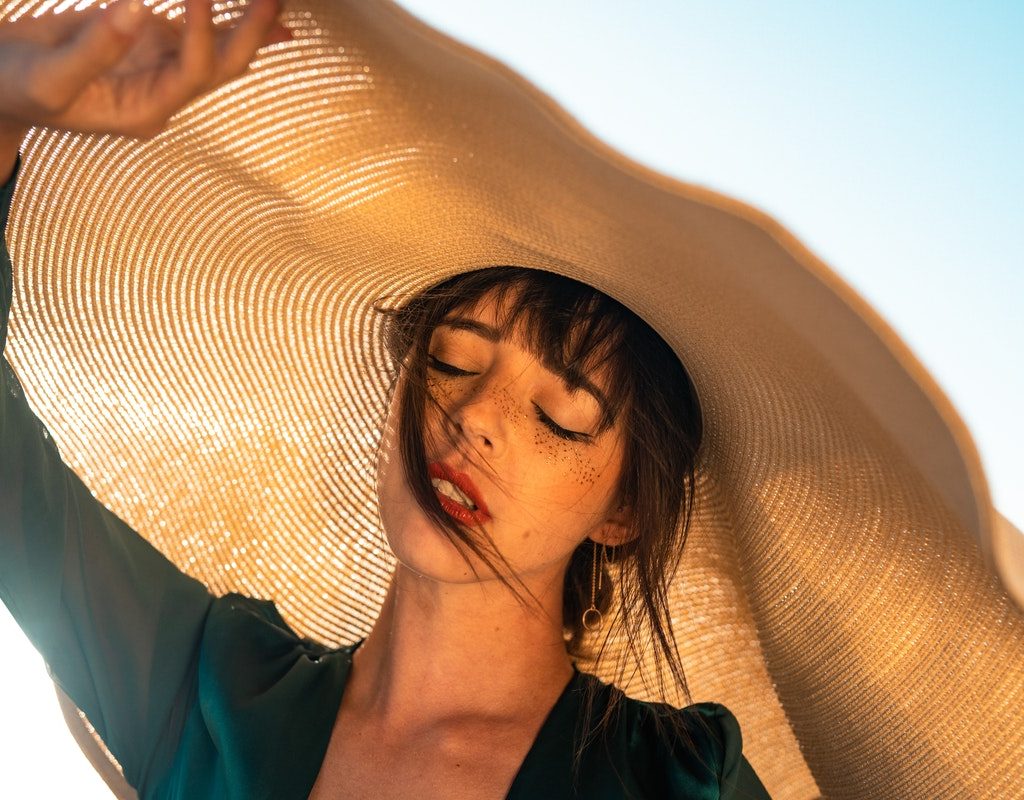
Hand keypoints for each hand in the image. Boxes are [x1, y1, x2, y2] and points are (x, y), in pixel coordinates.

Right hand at [0, 0, 292, 139]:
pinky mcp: (150, 42)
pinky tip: (259, 11)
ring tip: (278, 0)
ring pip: (218, 47)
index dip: (204, 33)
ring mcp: (160, 67)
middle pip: (223, 66)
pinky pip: (199, 30)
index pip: (192, 72)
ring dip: (249, 23)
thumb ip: (94, 49)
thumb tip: (135, 8)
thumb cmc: (18, 88)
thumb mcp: (50, 77)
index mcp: (145, 110)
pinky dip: (227, 17)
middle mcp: (163, 93)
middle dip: (252, 33)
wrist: (0, 86)